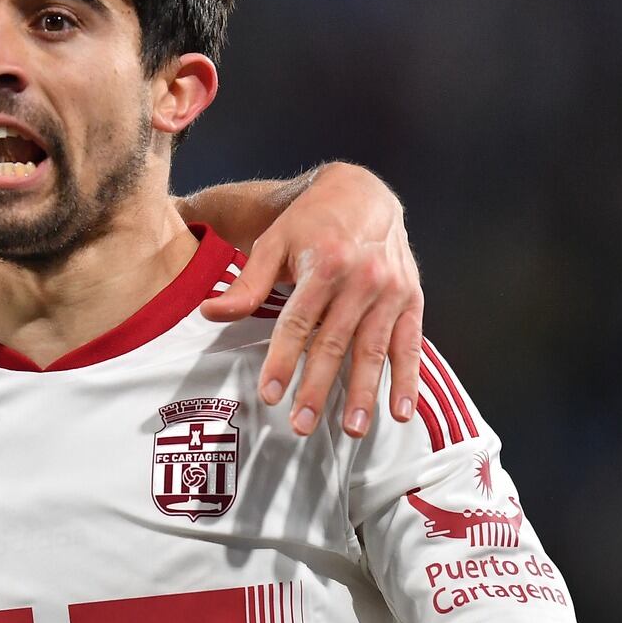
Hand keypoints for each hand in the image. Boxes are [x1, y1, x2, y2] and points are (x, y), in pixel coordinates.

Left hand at [201, 162, 422, 438]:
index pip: (298, 323)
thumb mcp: (274, 242)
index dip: (282, 360)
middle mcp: (362, 279)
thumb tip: (210, 313)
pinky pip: (410, 345)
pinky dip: (407, 380)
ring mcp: (391, 291)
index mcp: (325, 264)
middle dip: (318, 388)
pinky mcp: (412, 299)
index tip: (270, 394)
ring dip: (364, 393)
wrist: (365, 192)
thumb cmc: (312, 221)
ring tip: (353, 429)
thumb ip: (247, 284)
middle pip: (335, 343)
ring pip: (374, 350)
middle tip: (302, 425)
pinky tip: (400, 411)